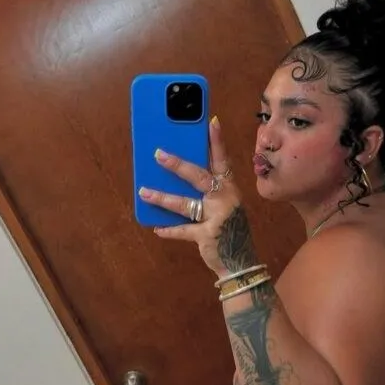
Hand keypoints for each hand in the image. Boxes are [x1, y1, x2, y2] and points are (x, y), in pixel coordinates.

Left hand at [139, 116, 257, 276]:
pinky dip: (169, 230)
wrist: (240, 263)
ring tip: (144, 192)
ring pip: (185, 203)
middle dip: (177, 165)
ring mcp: (217, 217)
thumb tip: (174, 181)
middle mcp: (225, 198)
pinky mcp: (207, 235)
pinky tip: (156, 227)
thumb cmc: (229, 231)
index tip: (211, 121)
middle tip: (158, 154)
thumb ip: (205, 194)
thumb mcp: (223, 208)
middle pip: (199, 176)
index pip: (222, 160)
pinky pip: (183, 230)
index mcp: (229, 188)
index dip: (217, 141)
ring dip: (162, 198)